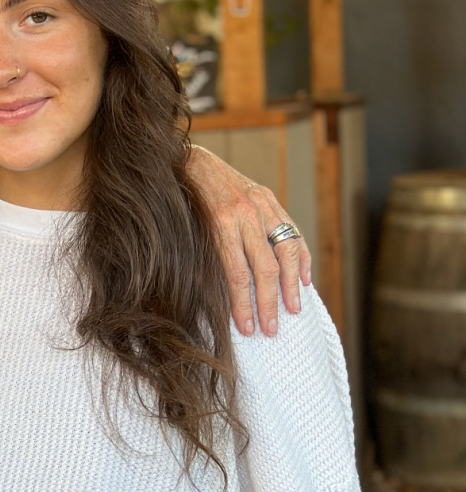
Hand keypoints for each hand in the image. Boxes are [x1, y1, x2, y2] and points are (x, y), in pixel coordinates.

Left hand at [186, 145, 312, 336]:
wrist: (194, 163)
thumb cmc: (187, 205)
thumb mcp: (188, 233)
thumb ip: (202, 262)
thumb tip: (211, 302)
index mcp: (220, 225)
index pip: (237, 275)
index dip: (244, 305)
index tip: (248, 328)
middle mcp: (245, 215)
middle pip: (265, 268)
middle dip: (269, 302)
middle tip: (271, 329)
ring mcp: (262, 205)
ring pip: (285, 251)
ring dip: (292, 284)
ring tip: (293, 309)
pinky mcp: (271, 201)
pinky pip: (292, 233)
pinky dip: (300, 258)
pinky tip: (303, 280)